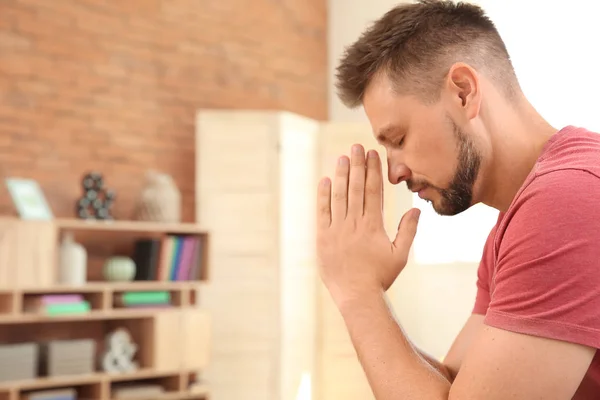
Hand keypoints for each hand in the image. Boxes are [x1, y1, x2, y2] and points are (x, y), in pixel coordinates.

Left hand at [316, 144, 420, 306]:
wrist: (356, 296)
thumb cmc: (380, 277)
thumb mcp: (400, 255)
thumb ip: (408, 231)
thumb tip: (416, 209)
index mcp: (374, 226)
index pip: (374, 191)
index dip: (373, 170)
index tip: (373, 154)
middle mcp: (355, 224)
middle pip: (356, 188)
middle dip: (357, 165)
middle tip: (356, 146)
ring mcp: (337, 230)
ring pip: (339, 196)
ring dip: (341, 175)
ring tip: (342, 157)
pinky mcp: (323, 237)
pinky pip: (322, 212)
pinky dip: (323, 196)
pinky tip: (325, 180)